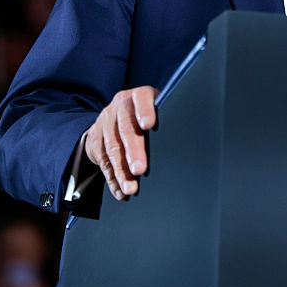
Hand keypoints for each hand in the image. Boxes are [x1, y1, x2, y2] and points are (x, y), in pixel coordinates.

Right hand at [84, 85, 157, 199]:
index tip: (148, 125)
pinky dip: (112, 179)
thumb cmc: (145, 114)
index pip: (141, 99)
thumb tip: (191, 138)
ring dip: (122, 171)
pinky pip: (103, 162)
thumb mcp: (155, 108)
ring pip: (112, 149)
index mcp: (139, 96)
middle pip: (126, 129)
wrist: (112, 115)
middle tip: (140, 170)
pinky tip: (120, 191)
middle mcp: (120, 106)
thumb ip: (166, 117)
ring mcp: (105, 122)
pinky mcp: (95, 139)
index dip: (145, 111)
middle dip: (133, 151)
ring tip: (131, 188)